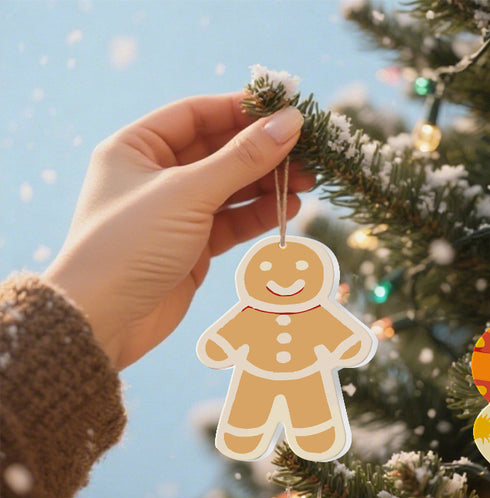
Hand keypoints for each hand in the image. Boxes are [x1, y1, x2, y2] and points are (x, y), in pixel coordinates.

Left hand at [44, 93, 312, 369]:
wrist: (105, 319)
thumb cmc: (132, 244)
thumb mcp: (188, 193)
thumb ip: (242, 159)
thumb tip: (289, 122)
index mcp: (136, 147)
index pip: (197, 115)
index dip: (242, 111)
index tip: (286, 111)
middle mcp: (154, 175)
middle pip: (218, 152)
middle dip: (263, 152)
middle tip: (308, 153)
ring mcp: (175, 214)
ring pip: (230, 189)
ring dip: (268, 185)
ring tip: (308, 182)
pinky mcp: (192, 249)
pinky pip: (231, 222)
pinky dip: (259, 215)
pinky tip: (288, 209)